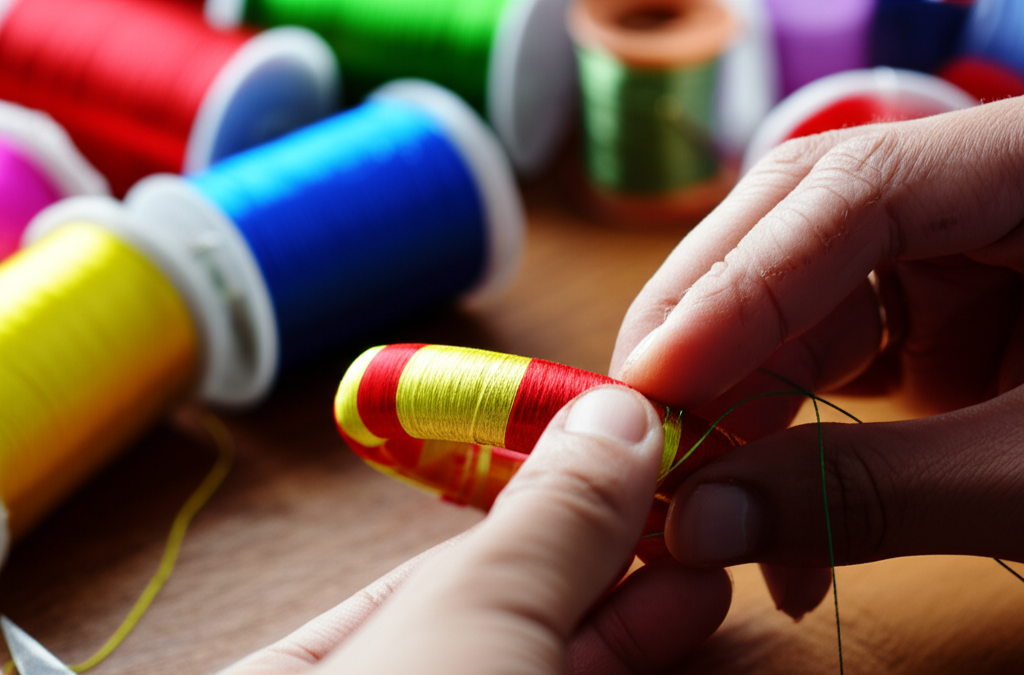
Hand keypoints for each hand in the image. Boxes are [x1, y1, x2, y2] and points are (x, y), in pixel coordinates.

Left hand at [220, 387, 730, 674]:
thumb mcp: (468, 627)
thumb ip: (540, 522)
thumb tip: (610, 413)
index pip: (425, 574)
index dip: (531, 514)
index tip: (622, 458)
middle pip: (499, 620)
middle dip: (599, 558)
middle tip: (685, 495)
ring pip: (550, 663)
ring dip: (635, 610)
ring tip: (708, 546)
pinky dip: (634, 658)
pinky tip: (687, 606)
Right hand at [610, 96, 1023, 617]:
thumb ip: (871, 493)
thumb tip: (699, 523)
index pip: (854, 187)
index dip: (738, 285)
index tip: (653, 383)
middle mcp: (978, 191)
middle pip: (796, 232)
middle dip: (713, 346)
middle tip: (647, 439)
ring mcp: (953, 255)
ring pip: (797, 307)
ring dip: (744, 416)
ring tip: (712, 517)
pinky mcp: (938, 319)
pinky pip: (831, 360)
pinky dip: (790, 440)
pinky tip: (775, 522)